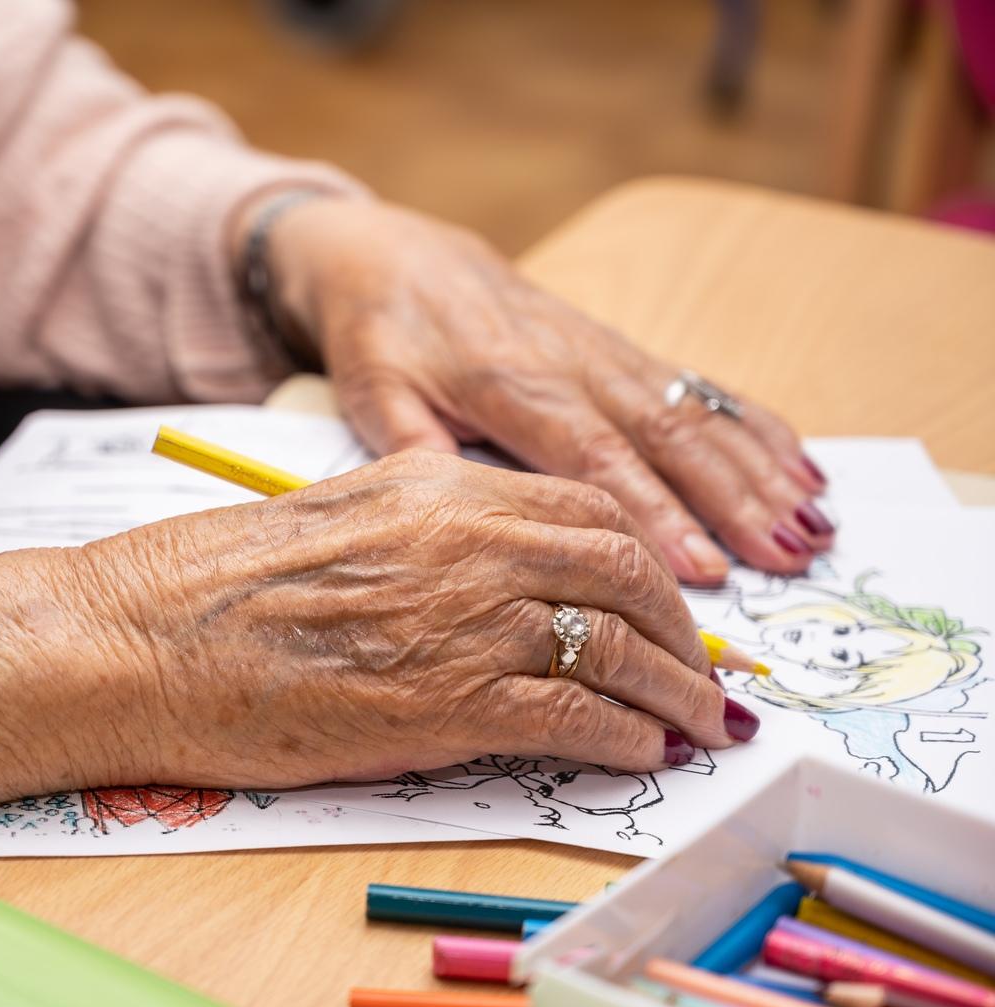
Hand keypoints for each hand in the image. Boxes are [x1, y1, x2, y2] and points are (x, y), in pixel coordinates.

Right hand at [86, 450, 756, 788]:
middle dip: (681, 626)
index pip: (582, 509)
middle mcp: (467, 539)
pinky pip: (576, 716)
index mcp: (434, 484)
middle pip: (623, 569)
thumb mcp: (329, 518)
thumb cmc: (205, 586)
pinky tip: (639, 753)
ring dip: (674, 690)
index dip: (644, 561)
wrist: (137, 638)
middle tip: (700, 668)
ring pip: (617, 645)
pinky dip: (626, 736)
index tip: (663, 602)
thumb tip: (487, 577)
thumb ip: (418, 531)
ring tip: (697, 722)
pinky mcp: (448, 703)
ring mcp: (463, 617)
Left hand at [262, 198, 833, 584]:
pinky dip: (755, 427)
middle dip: (733, 499)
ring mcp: (604, 354)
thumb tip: (454, 519)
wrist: (396, 254)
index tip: (700, 568)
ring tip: (815, 526)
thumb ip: (414, 451)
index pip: (592, 457)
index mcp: (510, 385)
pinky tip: (804, 467)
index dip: (651, 513)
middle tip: (788, 556)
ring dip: (761, 470)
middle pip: (666, 436)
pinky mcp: (619, 349)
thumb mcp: (375, 394)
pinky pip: (697, 387)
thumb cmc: (383, 334)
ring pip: (695, 412)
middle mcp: (572, 365)